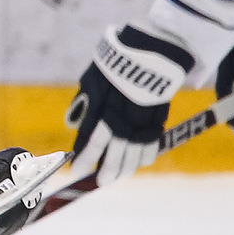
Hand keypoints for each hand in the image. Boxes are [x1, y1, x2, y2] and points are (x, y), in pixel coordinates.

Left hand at [65, 23, 189, 184]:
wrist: (150, 52)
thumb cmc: (115, 66)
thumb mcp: (92, 81)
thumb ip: (84, 104)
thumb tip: (75, 124)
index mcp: (106, 108)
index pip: (93, 141)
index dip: (86, 157)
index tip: (77, 169)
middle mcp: (125, 118)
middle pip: (116, 152)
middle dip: (107, 169)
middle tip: (100, 182)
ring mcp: (144, 120)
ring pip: (135, 153)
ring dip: (126, 167)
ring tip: (116, 177)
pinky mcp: (158, 119)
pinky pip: (152, 144)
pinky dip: (145, 156)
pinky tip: (139, 164)